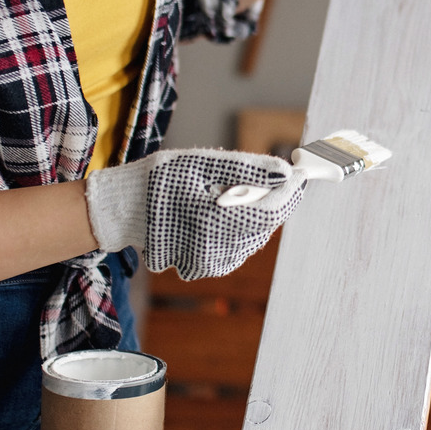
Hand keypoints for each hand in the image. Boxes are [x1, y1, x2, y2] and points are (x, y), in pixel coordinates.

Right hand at [84, 149, 304, 279]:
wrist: (129, 209)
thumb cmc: (164, 178)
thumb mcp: (203, 163)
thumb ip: (247, 168)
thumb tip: (286, 171)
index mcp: (215, 220)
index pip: (272, 210)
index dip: (291, 191)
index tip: (301, 172)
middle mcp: (217, 249)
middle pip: (267, 225)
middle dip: (273, 201)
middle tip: (268, 177)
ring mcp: (213, 262)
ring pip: (257, 236)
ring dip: (256, 215)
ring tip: (232, 195)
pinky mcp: (209, 266)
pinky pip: (240, 246)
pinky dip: (241, 228)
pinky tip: (222, 213)